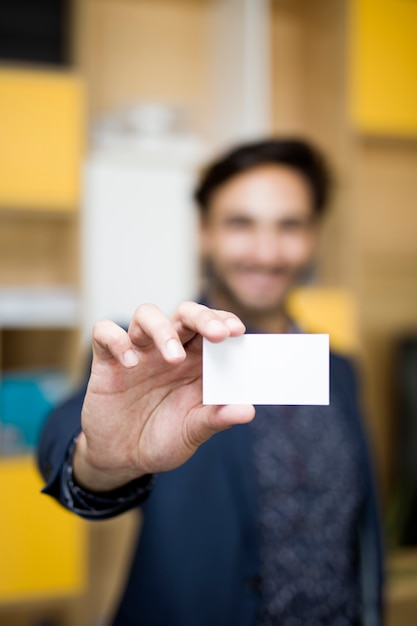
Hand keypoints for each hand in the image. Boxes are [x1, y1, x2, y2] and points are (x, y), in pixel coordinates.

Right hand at [73, 301, 254, 491]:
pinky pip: (104, 333)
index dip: (224, 321)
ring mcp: (137, 351)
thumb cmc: (163, 438)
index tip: (238, 332)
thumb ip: (216, 419)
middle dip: (202, 317)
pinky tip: (130, 363)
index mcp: (195, 360)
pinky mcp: (107, 361)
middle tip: (218, 334)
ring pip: (146, 314)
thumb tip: (248, 411)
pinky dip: (116, 340)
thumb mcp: (192, 433)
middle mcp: (167, 348)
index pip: (212, 326)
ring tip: (174, 358)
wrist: (122, 458)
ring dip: (162, 329)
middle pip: (184, 313)